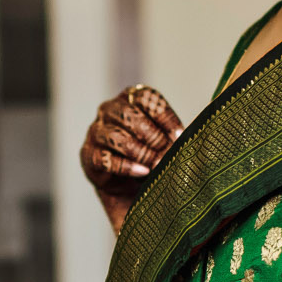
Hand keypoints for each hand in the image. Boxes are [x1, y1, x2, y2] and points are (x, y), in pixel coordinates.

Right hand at [81, 86, 184, 230]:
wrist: (127, 184)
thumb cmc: (150, 154)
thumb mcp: (165, 140)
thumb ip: (176, 134)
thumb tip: (194, 136)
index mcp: (131, 98)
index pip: (146, 97)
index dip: (165, 117)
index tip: (181, 137)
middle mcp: (110, 109)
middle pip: (130, 115)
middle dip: (153, 136)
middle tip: (167, 154)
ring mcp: (96, 131)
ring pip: (116, 136)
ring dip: (140, 153)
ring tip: (156, 166)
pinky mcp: (88, 154)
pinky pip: (104, 158)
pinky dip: (125, 166)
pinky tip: (142, 173)